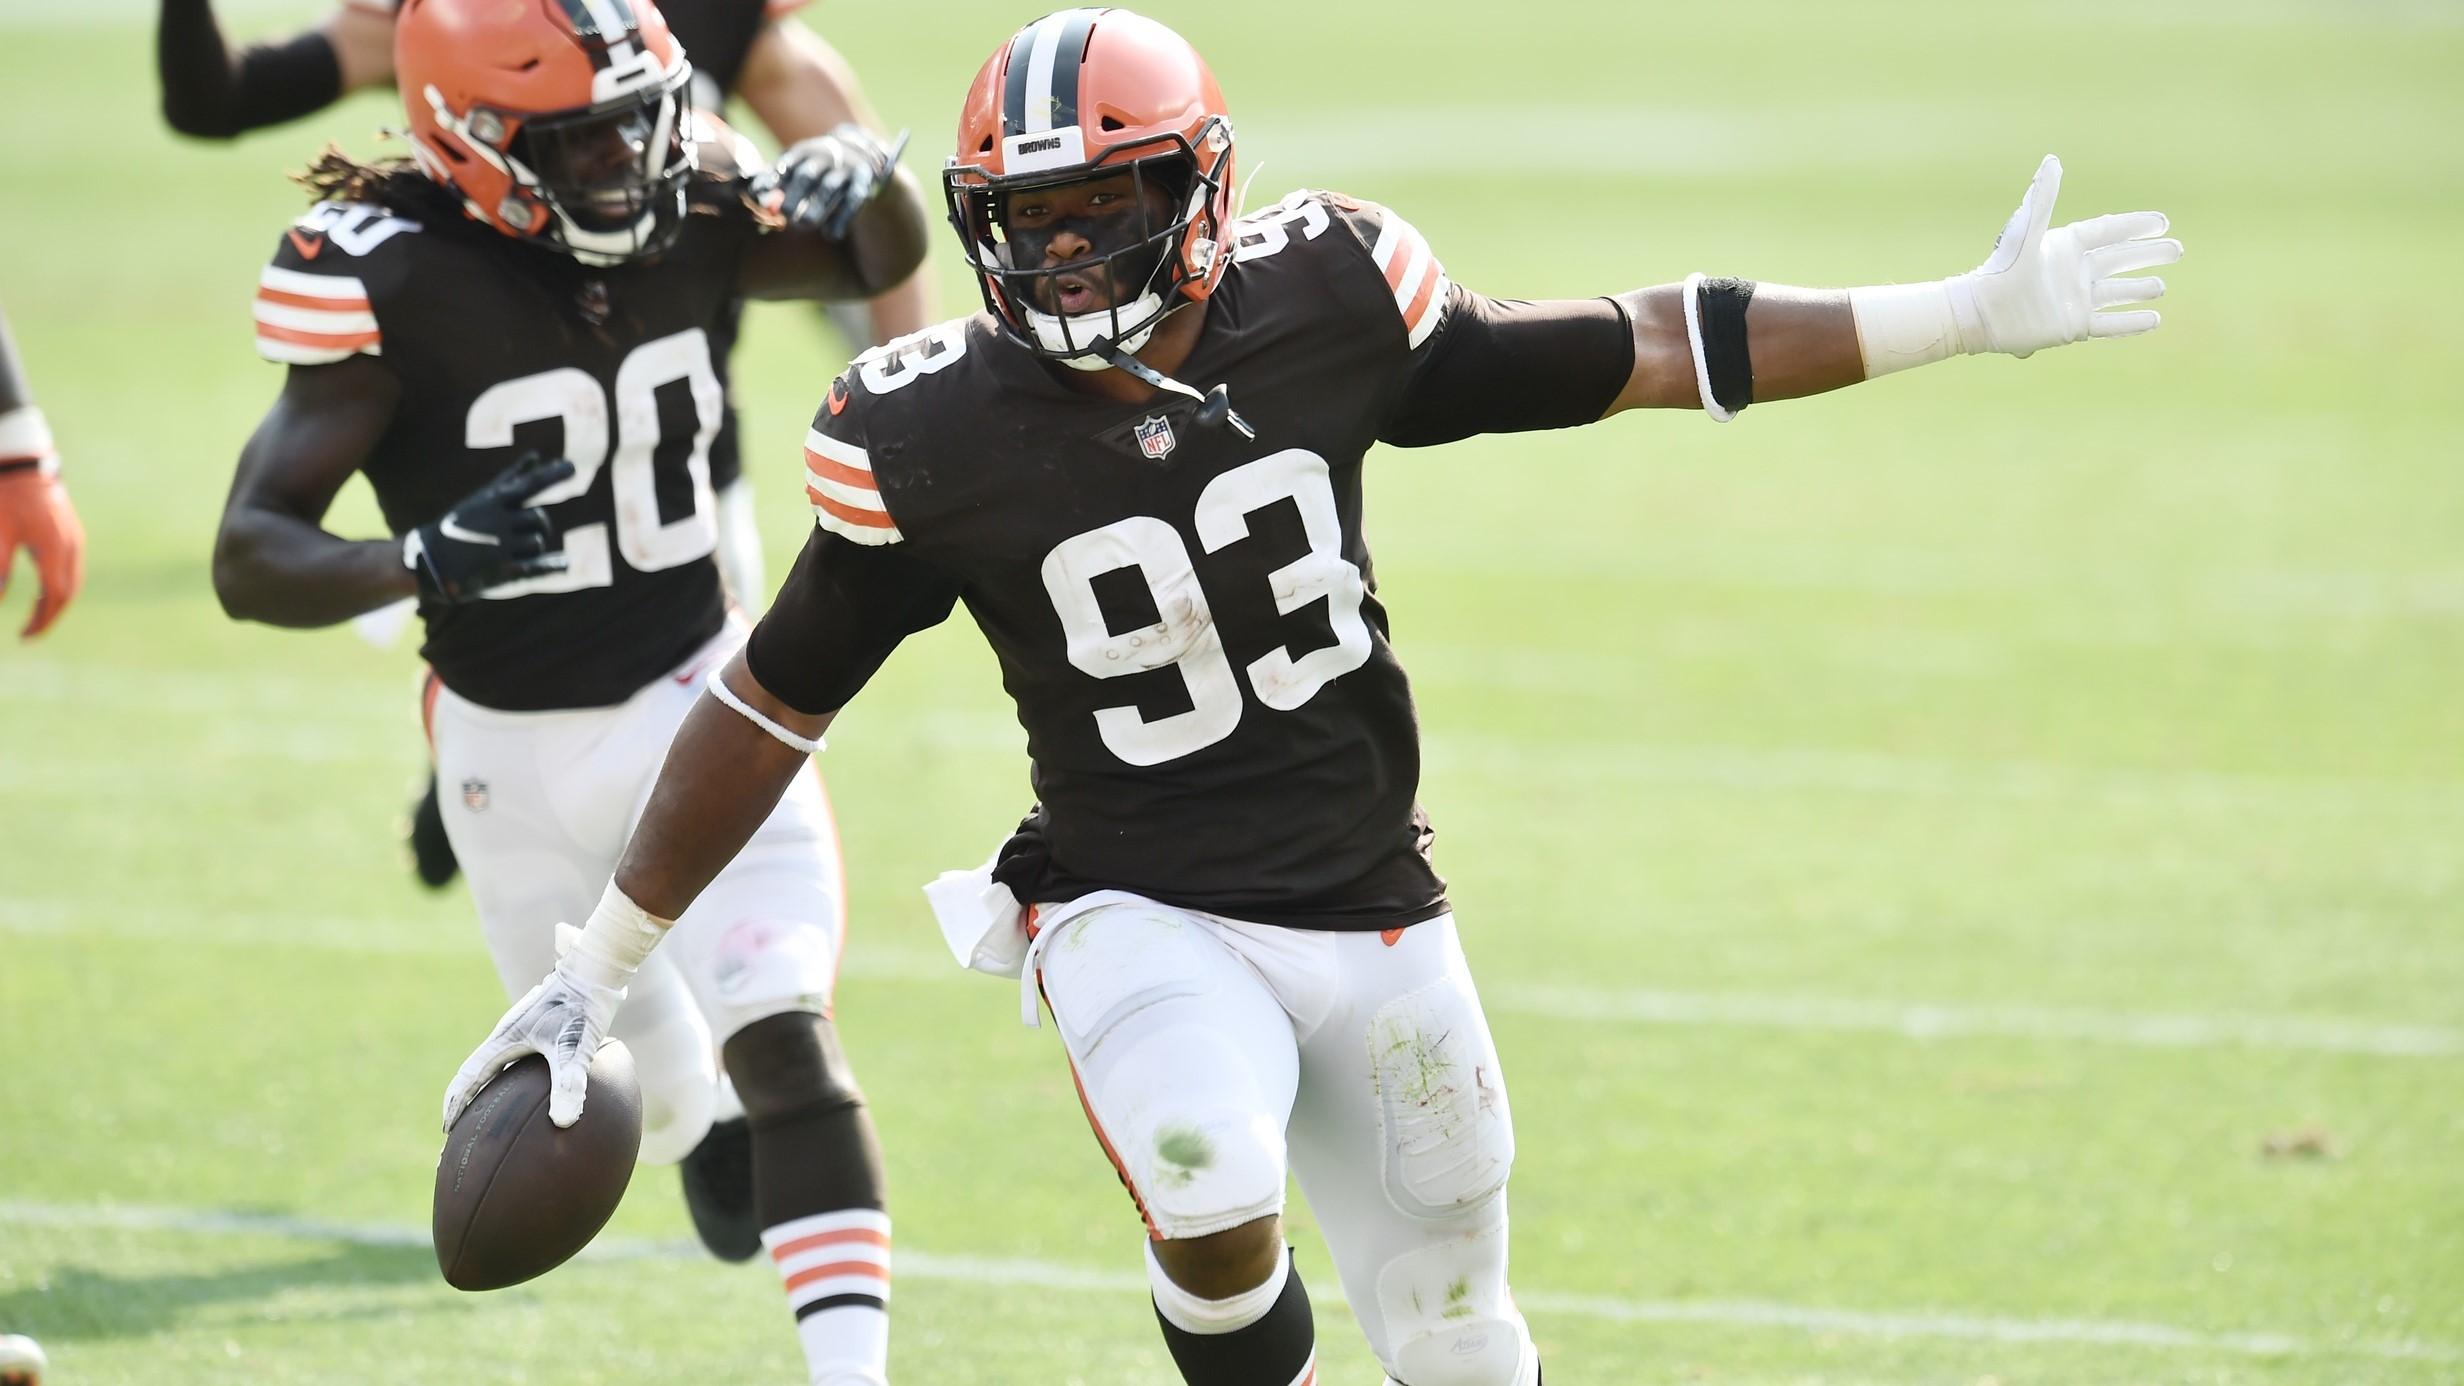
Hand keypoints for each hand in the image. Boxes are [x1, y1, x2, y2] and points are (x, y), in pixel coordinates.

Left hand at [0, 467, 83, 639]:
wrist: (23, 463)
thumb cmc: (6, 496)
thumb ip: (1, 568)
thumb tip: (0, 601)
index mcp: (55, 548)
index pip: (56, 596)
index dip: (42, 620)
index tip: (24, 635)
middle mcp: (71, 546)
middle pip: (69, 593)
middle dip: (50, 616)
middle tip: (28, 631)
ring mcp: (74, 539)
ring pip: (73, 582)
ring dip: (56, 602)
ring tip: (35, 615)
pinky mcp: (71, 533)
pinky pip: (71, 569)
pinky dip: (59, 586)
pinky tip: (43, 590)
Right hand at [404, 453, 573, 603]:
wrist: (430, 559)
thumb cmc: (461, 525)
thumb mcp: (485, 497)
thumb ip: (513, 477)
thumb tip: (536, 454)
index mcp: (493, 502)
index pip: (529, 485)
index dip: (552, 476)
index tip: (572, 468)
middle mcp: (497, 521)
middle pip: (539, 518)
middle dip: (539, 525)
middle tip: (523, 532)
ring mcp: (499, 545)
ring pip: (537, 543)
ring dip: (531, 548)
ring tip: (506, 551)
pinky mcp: (500, 570)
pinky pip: (536, 566)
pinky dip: (552, 565)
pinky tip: (565, 563)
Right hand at [442, 943, 625, 1131]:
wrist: (599, 969)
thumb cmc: (584, 1005)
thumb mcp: (577, 1047)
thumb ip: (569, 1083)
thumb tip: (563, 1123)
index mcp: (505, 1039)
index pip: (469, 1076)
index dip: (456, 1104)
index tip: (447, 1131)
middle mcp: (509, 1035)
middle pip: (478, 1073)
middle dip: (467, 1103)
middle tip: (461, 1134)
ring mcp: (525, 1031)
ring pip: (499, 1067)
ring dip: (490, 1091)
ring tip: (493, 1119)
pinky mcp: (544, 1029)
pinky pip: (522, 1061)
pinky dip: (517, 1081)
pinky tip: (536, 1097)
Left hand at [753, 124, 908, 240]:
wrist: (862, 153)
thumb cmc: (819, 168)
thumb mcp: (798, 167)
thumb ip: (777, 180)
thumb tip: (755, 194)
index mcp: (805, 152)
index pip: (787, 165)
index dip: (773, 180)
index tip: (760, 195)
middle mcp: (825, 156)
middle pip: (807, 175)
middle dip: (794, 195)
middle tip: (784, 214)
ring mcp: (846, 168)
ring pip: (829, 188)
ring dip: (817, 207)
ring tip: (803, 224)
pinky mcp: (864, 181)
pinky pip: (853, 200)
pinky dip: (843, 218)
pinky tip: (832, 235)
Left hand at [1948, 155, 2182, 357]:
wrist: (1981, 314)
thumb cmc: (2001, 269)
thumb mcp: (2026, 231)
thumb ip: (2042, 197)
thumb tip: (2053, 160)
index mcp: (2066, 247)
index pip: (2108, 232)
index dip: (2135, 226)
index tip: (2162, 222)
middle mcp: (2074, 272)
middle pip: (2119, 261)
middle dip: (2147, 255)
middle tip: (2177, 250)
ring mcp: (2075, 300)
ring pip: (2117, 293)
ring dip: (2140, 289)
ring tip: (2161, 286)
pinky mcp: (2073, 327)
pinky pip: (2110, 325)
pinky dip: (2132, 323)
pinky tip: (2154, 320)